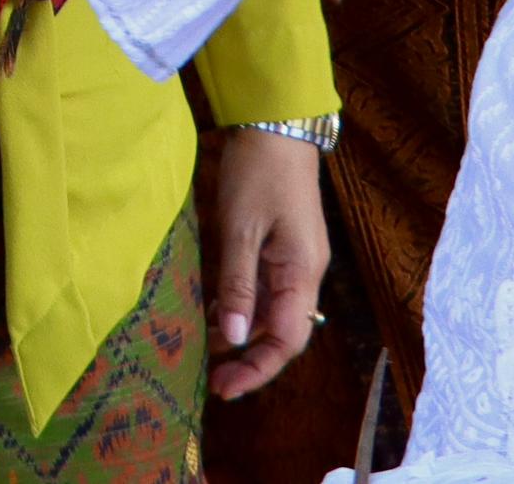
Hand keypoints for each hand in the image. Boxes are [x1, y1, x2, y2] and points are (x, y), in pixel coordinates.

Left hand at [197, 128, 327, 399]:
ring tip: (208, 353)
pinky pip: (268, 291)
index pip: (287, 340)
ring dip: (246, 336)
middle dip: (251, 360)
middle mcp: (305, 273)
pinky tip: (217, 314)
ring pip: (275, 314)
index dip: (258, 368)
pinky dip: (245, 307)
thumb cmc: (259, 171)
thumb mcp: (241, 227)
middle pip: (284, 334)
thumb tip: (234, 337)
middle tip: (213, 378)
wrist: (277, 125)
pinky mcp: (284, 247)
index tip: (225, 387)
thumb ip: (237, 283)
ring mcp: (296, 260)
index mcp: (302, 272)